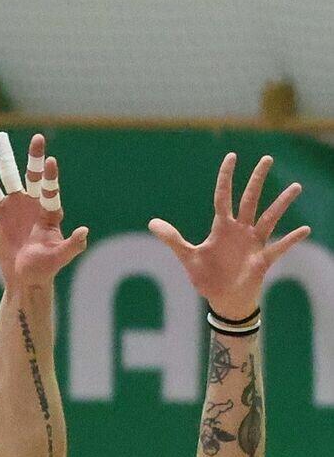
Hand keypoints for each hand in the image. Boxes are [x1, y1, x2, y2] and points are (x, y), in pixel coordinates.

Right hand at [0, 132, 88, 289]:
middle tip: (38, 138)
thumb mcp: (59, 257)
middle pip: (34, 176)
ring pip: (10, 177)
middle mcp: (35, 203)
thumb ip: (73, 245)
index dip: (50, 177)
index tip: (51, 161)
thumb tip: (85, 231)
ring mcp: (17, 204)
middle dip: (35, 157)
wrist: (24, 277)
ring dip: (6, 158)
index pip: (51, 190)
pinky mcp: (0, 210)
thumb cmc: (45, 269)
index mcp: (50, 212)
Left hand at [148, 152, 308, 319]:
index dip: (226, 177)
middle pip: (250, 199)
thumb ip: (173, 239)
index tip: (231, 156)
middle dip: (257, 179)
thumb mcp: (188, 257)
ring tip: (295, 187)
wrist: (223, 300)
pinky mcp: (263, 259)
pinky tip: (305, 229)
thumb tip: (152, 223)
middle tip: (267, 158)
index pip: (223, 196)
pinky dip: (291, 239)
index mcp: (222, 227)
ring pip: (269, 218)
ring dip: (281, 204)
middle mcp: (240, 230)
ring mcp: (253, 243)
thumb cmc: (207, 277)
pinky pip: (279, 247)